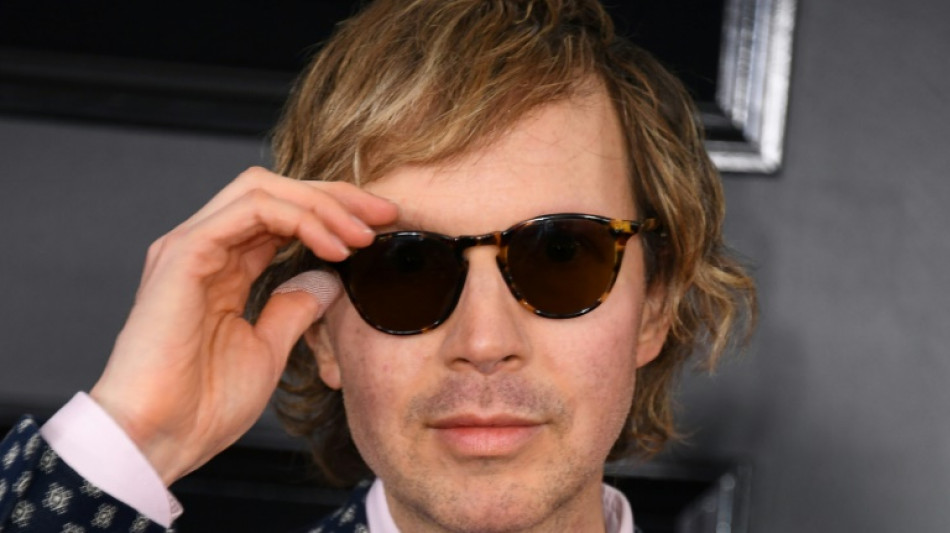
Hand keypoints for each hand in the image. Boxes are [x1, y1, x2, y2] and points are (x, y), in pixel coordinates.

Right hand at [89, 167, 396, 484]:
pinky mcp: (184, 252)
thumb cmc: (203, 405)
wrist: (159, 438)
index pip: (281, 216)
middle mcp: (204, 247)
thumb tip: (328, 278)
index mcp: (221, 268)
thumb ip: (294, 307)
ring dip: (322, 205)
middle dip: (335, 196)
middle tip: (385, 213)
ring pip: (263, 189)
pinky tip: (333, 247)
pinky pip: (251, 209)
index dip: (332, 213)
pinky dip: (300, 219)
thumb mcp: (268, 348)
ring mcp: (190, 245)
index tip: (381, 227)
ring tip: (363, 234)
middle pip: (275, 190)